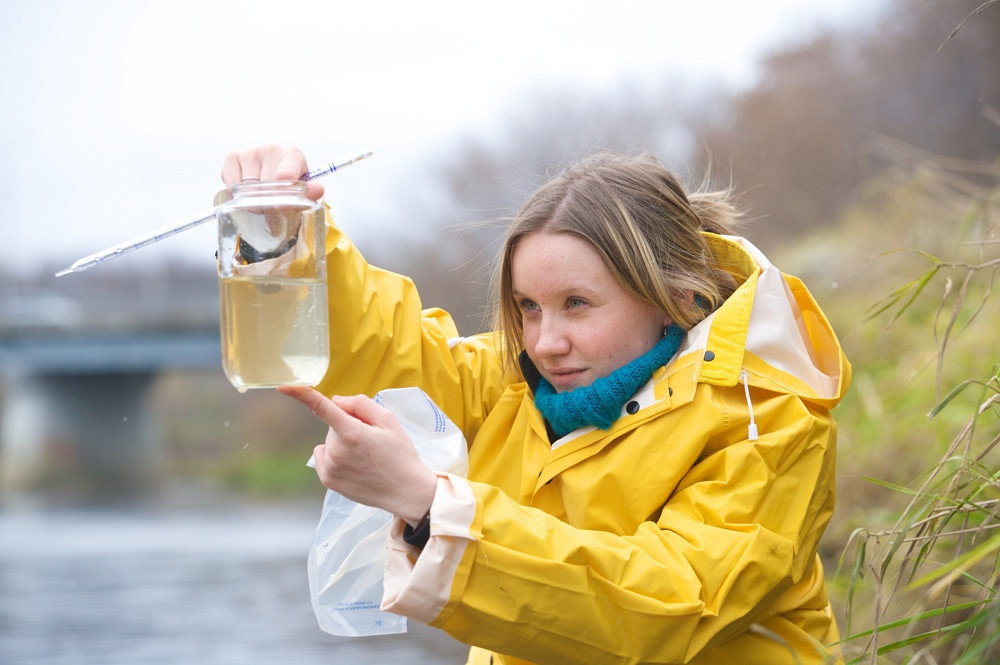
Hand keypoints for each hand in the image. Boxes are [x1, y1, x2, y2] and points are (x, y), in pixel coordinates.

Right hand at [221, 144, 323, 200]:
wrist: (275, 176)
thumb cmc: (291, 183)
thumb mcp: (304, 190)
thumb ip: (311, 191)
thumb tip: (317, 189)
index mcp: (293, 154)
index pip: (288, 168)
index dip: (285, 179)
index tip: (284, 187)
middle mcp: (271, 148)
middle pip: (267, 184)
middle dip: (269, 202)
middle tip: (273, 208)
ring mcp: (250, 151)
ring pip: (248, 186)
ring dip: (253, 201)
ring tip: (262, 202)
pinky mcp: (232, 157)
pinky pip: (232, 182)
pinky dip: (237, 193)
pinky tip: (247, 193)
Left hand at [279, 386, 436, 525]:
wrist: (405, 491)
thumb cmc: (400, 454)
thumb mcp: (389, 420)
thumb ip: (361, 404)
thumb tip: (335, 401)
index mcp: (352, 432)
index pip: (322, 408)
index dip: (301, 395)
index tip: (283, 387)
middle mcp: (336, 451)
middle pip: (334, 425)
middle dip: (348, 426)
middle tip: (371, 441)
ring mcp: (330, 467)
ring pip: (329, 441)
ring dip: (342, 443)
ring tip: (366, 456)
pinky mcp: (327, 480)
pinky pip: (323, 456)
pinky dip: (335, 456)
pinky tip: (354, 465)